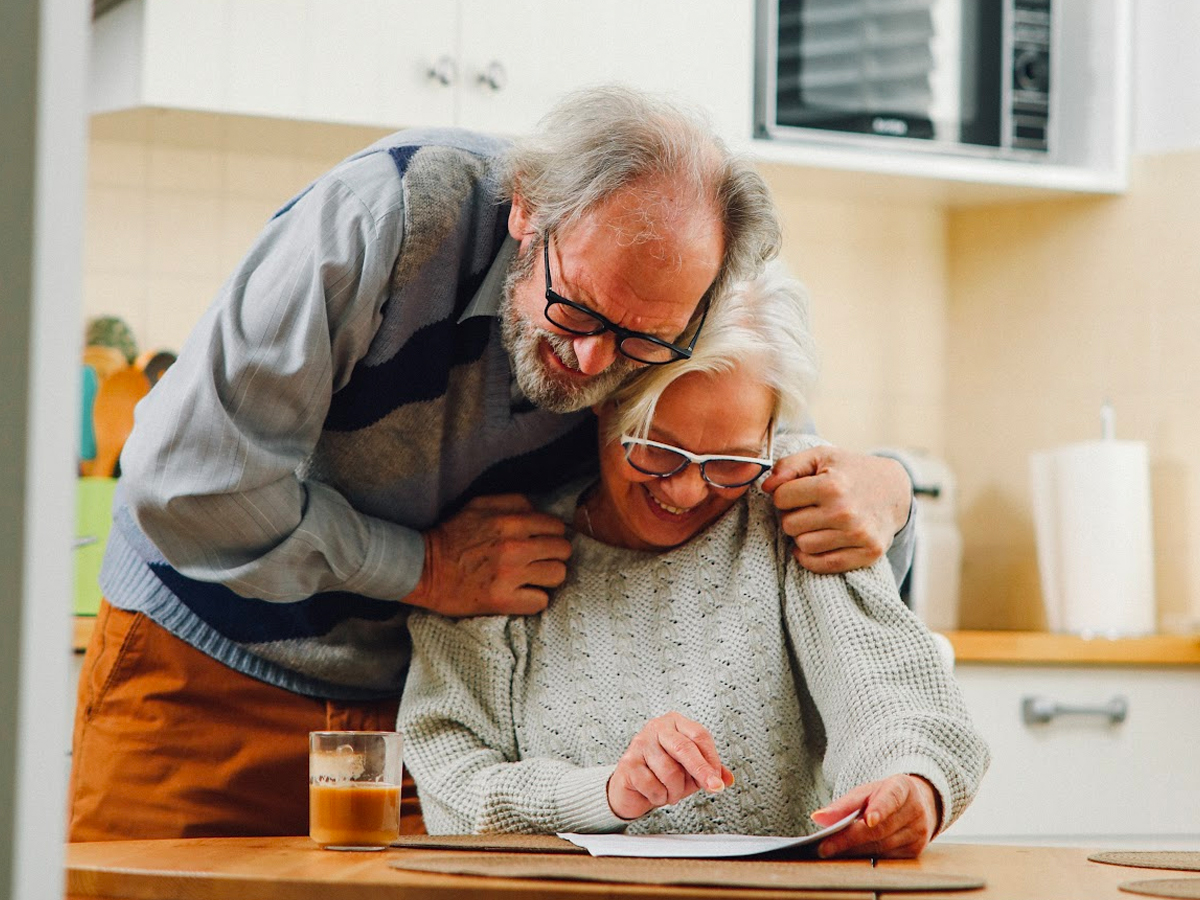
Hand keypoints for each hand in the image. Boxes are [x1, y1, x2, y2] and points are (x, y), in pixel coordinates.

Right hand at [404, 494, 570, 616]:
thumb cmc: (452, 535)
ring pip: (557, 575)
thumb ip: (514, 502)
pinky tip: (522, 594)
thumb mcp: (480, 505)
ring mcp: (510, 575)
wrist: (423, 569)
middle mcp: (515, 547)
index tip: (542, 541)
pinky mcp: (503, 600)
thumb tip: (540, 511)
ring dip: (547, 577)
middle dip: (553, 554)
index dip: (551, 534)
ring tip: (532, 577)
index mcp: (511, 521)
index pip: (557, 527)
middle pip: (563, 551)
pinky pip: (541, 601)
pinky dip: (534, 599)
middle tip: (538, 560)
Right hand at [607, 712, 734, 820]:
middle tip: (713, 787)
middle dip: (701, 770)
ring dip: (675, 791)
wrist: (631, 788)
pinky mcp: (628, 763)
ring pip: (669, 771)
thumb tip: (727, 779)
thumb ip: (709, 771)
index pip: (699, 735)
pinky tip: (655, 793)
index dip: (712, 758)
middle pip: (684, 747)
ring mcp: (640, 744)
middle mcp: (656, 728)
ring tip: (670, 793)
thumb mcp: (690, 771)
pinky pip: (652, 785)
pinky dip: (659, 796)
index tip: (719, 779)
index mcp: (675, 723)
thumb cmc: (661, 774)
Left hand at [760, 446, 911, 573]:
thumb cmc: (850, 472)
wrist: (894, 490)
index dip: (784, 495)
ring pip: (803, 546)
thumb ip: (789, 465)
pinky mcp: (868, 553)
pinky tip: (817, 542)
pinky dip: (813, 558)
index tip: (796, 492)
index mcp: (832, 485)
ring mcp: (858, 535)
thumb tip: (766, 487)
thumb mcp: (821, 457)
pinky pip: (823, 565)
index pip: (780, 498)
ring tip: (817, 523)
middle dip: (792, 516)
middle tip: (808, 509)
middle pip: (789, 525)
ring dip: (804, 536)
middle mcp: (845, 512)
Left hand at [811, 774, 939, 858]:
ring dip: (854, 850)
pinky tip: (849, 856)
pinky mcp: (915, 851)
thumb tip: (818, 818)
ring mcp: (918, 833)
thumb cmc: (885, 796)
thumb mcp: (866, 792)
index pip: (891, 798)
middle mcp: (915, 811)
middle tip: (825, 846)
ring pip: (882, 846)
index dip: (880, 809)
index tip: (867, 820)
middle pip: (880, 829)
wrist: (918, 803)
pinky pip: (886, 857)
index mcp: (903, 787)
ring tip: (830, 851)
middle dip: (850, 839)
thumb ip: (844, 805)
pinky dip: (865, 856)